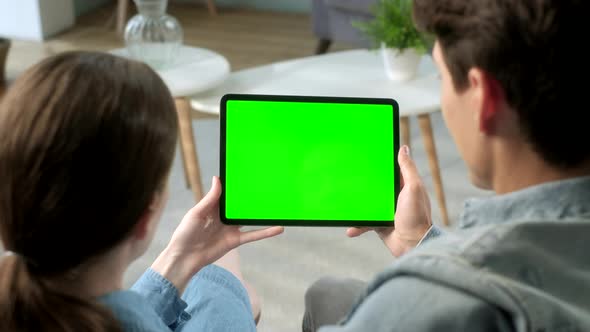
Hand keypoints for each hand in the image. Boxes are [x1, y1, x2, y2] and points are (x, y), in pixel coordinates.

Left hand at [152, 176, 283, 292]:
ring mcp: (231, 228)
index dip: (237, 186)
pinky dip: (266, 232)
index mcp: (213, 207)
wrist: (185, 258)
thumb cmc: (185, 233)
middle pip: (241, 205)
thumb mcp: (197, 213)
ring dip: (262, 214)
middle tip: (269, 187)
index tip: (250, 175)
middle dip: (253, 198)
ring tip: (278, 207)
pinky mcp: (236, 240)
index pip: (228, 194)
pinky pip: (253, 235)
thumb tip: (217, 178)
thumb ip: (210, 198)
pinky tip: (278, 228)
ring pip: (250, 219)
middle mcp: (224, 216)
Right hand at [347, 146, 431, 256]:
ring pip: (366, 203)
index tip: (366, 154)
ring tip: (344, 204)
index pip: (390, 169)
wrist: (412, 245)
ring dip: (356, 206)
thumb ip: (408, 169)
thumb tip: (404, 148)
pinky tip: (350, 228)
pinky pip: (364, 222)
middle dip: (362, 182)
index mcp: (404, 185)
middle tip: (348, 176)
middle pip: (375, 185)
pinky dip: (357, 226)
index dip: (380, 161)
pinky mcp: (379, 223)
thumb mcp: (414, 188)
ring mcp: (386, 210)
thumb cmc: (416, 217)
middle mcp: (394, 197)